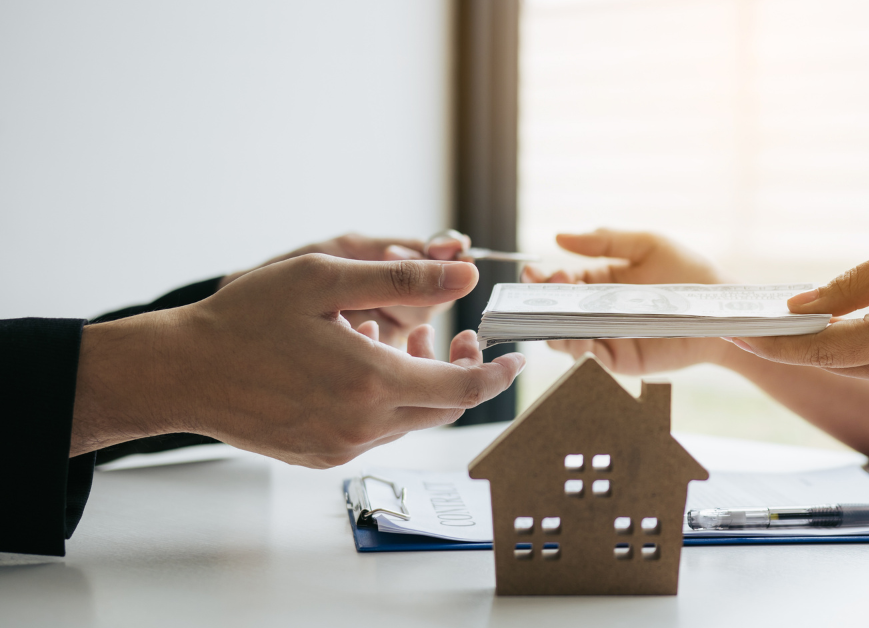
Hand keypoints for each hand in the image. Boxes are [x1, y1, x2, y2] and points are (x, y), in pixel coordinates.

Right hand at [72, 254, 523, 467]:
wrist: (182, 373)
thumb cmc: (245, 320)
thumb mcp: (323, 279)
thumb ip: (402, 279)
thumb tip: (465, 275)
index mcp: (371, 382)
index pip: (465, 389)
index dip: (499, 374)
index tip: (516, 358)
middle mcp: (362, 425)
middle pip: (444, 407)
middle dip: (462, 372)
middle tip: (456, 334)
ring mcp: (341, 446)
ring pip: (411, 418)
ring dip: (418, 381)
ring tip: (388, 336)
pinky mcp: (322, 456)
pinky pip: (376, 430)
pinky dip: (385, 399)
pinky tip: (356, 363)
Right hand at [523, 229, 735, 375]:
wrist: (719, 310)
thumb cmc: (689, 272)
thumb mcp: (647, 244)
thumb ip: (604, 240)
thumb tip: (558, 236)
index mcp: (601, 282)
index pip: (561, 282)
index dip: (545, 279)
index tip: (536, 275)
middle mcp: (599, 311)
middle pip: (557, 311)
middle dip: (543, 303)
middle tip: (544, 293)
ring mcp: (607, 338)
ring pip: (565, 338)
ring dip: (555, 328)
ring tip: (557, 317)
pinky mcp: (619, 361)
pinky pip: (590, 359)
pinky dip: (578, 350)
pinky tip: (578, 338)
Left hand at [728, 238, 868, 397]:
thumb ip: (850, 286)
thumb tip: (796, 306)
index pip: (823, 348)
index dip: (775, 342)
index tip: (734, 330)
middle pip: (827, 362)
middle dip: (779, 344)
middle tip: (732, 320)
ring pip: (844, 367)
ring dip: (806, 347)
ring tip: (760, 321)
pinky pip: (866, 367)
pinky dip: (839, 348)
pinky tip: (812, 328)